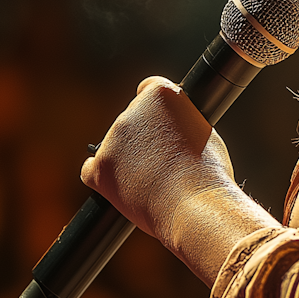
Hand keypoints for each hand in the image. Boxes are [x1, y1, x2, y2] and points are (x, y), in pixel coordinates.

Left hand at [82, 77, 238, 251]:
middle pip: (131, 121)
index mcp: (161, 93)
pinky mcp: (98, 168)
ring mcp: (111, 139)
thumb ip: (179, 123)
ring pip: (113, 147)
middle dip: (143, 139)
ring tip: (153, 181)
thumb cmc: (207, 175)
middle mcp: (131, 111)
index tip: (162, 127)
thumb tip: (169, 132)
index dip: (157, 112)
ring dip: (126, 160)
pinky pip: (92, 169)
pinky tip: (123, 187)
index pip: (148, 91)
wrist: (194, 206)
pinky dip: (104, 178)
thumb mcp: (203, 132)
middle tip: (163, 162)